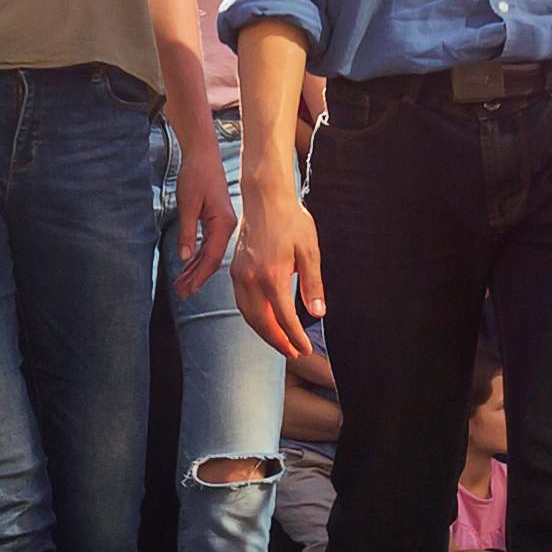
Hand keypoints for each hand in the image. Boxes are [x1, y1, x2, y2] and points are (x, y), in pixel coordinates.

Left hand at [170, 127, 238, 288]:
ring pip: (209, 254)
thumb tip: (185, 257)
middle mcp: (227, 226)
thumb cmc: (196, 175)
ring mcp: (223, 224)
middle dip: (196, 278)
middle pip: (211, 259)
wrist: (203, 155)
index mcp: (223, 223)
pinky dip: (197, 257)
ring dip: (195, 270)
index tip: (188, 291)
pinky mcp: (217, 220)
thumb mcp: (187, 204)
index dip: (199, 277)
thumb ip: (187, 232)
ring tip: (181, 285)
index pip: (211, 258)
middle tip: (181, 293)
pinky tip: (188, 267)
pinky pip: (208, 244)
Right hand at [235, 175, 327, 361]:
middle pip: (262, 322)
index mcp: (272, 275)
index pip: (284, 318)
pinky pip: (241, 302)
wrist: (265, 198)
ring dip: (264, 332)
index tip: (305, 349)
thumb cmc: (292, 220)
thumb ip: (313, 284)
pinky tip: (265, 320)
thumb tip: (317, 313)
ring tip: (280, 342)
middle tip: (293, 353)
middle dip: (278, 341)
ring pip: (248, 315)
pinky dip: (253, 317)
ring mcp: (239, 275)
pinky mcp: (234, 270)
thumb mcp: (310, 251)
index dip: (295, 337)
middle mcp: (251, 279)